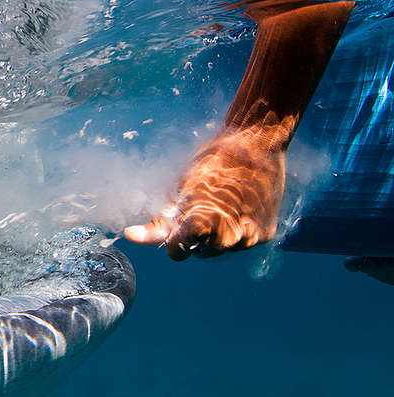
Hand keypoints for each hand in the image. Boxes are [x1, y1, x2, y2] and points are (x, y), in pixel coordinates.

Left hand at [124, 127, 285, 259]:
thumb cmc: (213, 162)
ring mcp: (250, 236)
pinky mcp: (266, 234)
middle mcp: (229, 235)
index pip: (178, 252)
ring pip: (221, 250)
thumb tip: (130, 236)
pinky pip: (243, 242)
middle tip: (201, 209)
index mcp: (203, 222)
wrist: (257, 143)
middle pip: (200, 253)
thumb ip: (159, 220)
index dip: (173, 241)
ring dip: (216, 236)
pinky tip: (239, 207)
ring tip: (221, 205)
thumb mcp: (180, 188)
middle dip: (194, 237)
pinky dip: (237, 230)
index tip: (176, 227)